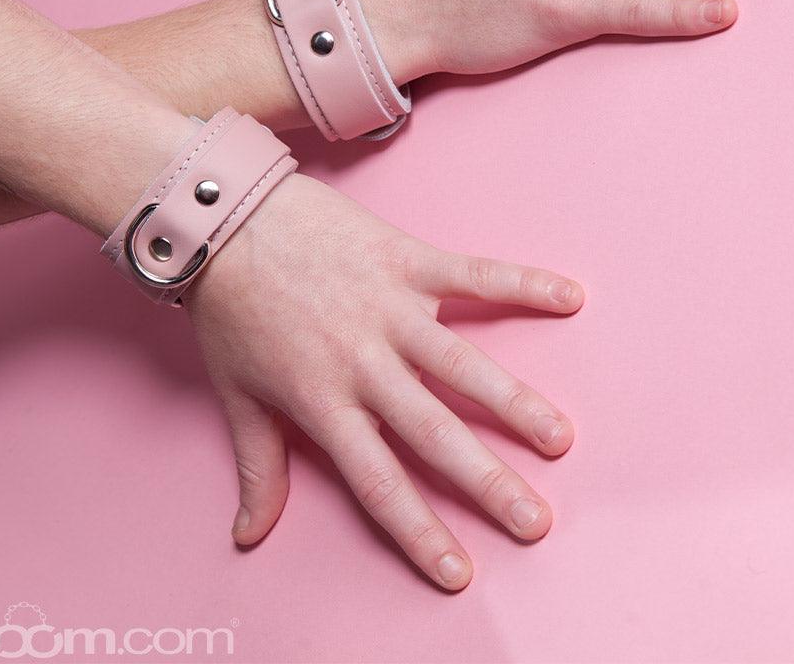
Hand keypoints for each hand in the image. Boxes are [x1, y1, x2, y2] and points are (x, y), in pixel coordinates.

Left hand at [185, 173, 582, 589]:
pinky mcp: (404, 260)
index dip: (418, 531)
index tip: (459, 572)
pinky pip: (472, 274)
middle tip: (536, 521)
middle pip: (433, 433)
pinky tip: (568, 297)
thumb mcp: (237, 393)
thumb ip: (257, 467)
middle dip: (487, 482)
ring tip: (560, 437)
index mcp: (322, 400)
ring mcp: (388, 308)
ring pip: (461, 364)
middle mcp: (363, 362)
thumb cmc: (230, 308)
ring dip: (514, 402)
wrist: (225, 219)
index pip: (378, 480)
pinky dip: (521, 283)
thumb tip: (248, 536)